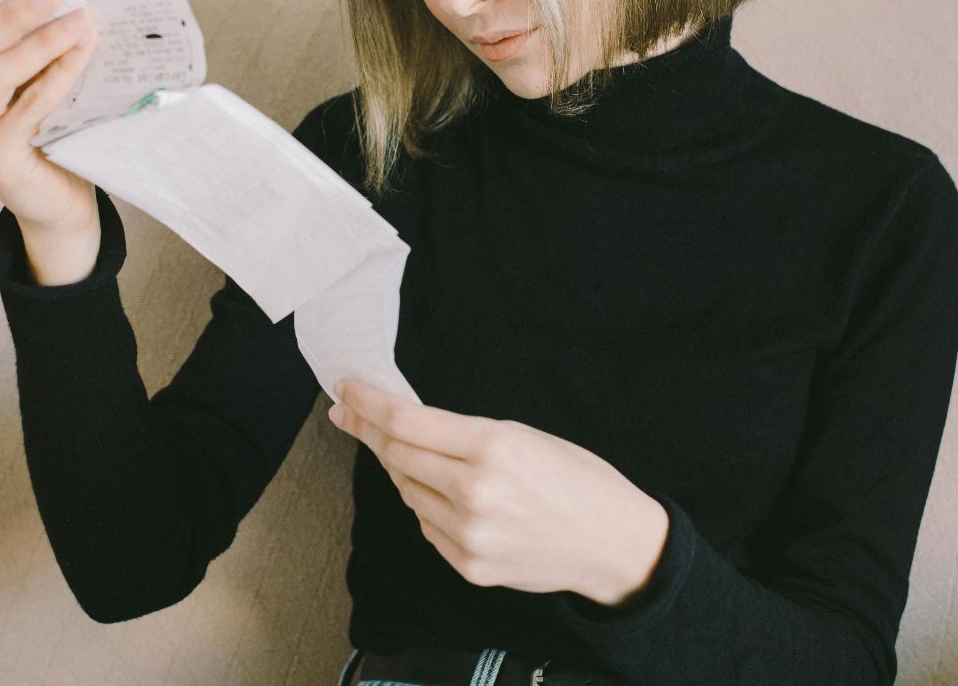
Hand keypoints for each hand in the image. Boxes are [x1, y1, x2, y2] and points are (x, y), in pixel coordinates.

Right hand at [0, 0, 102, 232]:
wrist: (57, 200)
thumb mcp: (28, 86)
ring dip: (43, 43)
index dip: (5, 7)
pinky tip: (80, 55)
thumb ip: (26, 52)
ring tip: (80, 22)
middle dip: (16, 16)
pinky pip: (28, 105)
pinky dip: (57, 75)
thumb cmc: (44, 137)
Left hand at [327, 379, 669, 606]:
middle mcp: (474, 492)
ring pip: (406, 492)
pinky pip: (426, 526)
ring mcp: (469, 535)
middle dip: (366, 431)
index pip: (406, 421)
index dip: (368, 403)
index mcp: (492, 447)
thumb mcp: (525, 436)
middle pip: (396, 456)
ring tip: (408, 453)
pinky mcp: (468, 567)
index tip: (345, 390)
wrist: (612, 544)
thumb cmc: (576, 480)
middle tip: (347, 413)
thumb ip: (464, 434)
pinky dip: (425, 504)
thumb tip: (404, 423)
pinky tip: (442, 494)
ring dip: (399, 469)